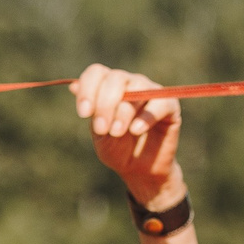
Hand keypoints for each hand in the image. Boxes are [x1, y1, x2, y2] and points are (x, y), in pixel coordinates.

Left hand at [72, 65, 184, 210]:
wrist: (140, 170)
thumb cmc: (118, 149)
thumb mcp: (100, 134)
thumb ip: (92, 111)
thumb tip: (73, 86)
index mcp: (109, 86)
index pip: (97, 73)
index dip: (88, 89)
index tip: (83, 113)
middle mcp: (130, 84)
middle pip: (116, 78)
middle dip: (105, 104)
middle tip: (102, 129)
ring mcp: (151, 92)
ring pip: (137, 88)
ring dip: (123, 111)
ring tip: (117, 132)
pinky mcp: (169, 106)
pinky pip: (160, 102)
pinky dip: (146, 116)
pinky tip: (136, 130)